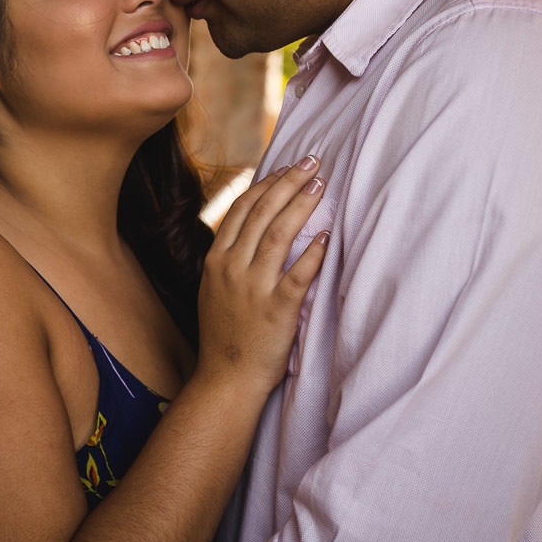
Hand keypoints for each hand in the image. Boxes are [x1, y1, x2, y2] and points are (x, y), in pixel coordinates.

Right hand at [196, 155, 329, 394]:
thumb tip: (255, 226)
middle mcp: (232, 268)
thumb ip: (230, 257)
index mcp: (216, 260)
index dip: (267, 183)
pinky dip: (314, 253)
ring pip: (279, 235)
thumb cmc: (225, 334)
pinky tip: (328, 236)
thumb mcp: (214, 288)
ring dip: (302, 205)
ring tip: (321, 186)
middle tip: (314, 162)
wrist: (225, 379)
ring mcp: (253, 288)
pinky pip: (299, 275)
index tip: (288, 167)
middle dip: (289, 182)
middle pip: (262, 213)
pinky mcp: (276, 310)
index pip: (243, 209)